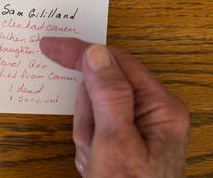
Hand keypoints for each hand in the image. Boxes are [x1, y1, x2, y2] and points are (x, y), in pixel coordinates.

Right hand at [40, 37, 189, 177]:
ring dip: (88, 134)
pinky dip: (90, 145)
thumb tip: (96, 52)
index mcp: (162, 107)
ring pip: (95, 109)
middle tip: (93, 144)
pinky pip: (97, 129)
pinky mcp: (130, 141)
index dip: (81, 53)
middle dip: (88, 114)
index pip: (116, 61)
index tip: (50, 45)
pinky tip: (97, 165)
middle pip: (103, 86)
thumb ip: (108, 96)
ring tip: (96, 161)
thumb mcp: (116, 144)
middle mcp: (156, 112)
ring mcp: (142, 128)